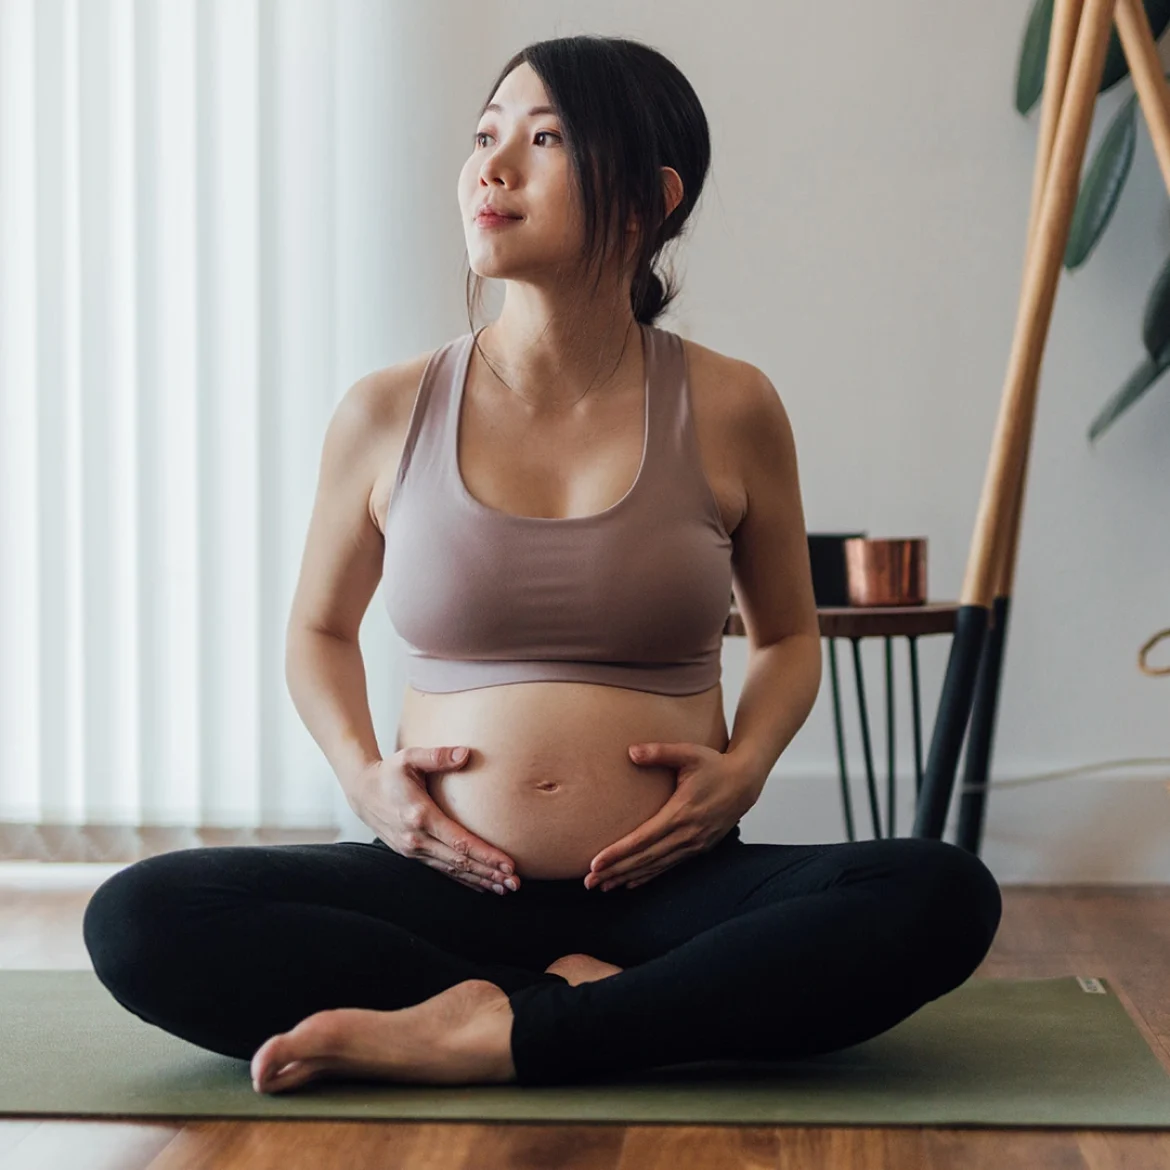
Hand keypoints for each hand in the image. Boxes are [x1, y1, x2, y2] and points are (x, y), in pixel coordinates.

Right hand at [349, 747, 520, 894]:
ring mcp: (412, 850)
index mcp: (420, 815)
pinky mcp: (412, 854)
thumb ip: (438, 756)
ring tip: (504, 888)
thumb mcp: (409, 757)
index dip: (485, 855)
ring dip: (479, 880)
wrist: (361, 791)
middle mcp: (416, 838)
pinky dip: (462, 880)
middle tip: (514, 883)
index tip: (508, 864)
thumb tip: (465, 754)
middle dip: (489, 873)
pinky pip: (441, 870)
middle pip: (459, 862)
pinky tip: (481, 886)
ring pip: (451, 871)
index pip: (459, 841)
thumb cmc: (389, 772)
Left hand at [585, 743, 762, 891]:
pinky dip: (649, 875)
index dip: (618, 853)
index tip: (595, 863)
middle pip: (645, 858)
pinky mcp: (699, 847)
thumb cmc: (715, 765)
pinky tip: (631, 882)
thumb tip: (631, 751)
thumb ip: (659, 752)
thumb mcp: (688, 752)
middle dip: (616, 871)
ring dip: (628, 876)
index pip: (643, 838)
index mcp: (681, 812)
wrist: (745, 781)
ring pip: (656, 865)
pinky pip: (669, 866)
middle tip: (589, 881)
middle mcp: (688, 833)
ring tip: (603, 885)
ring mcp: (694, 843)